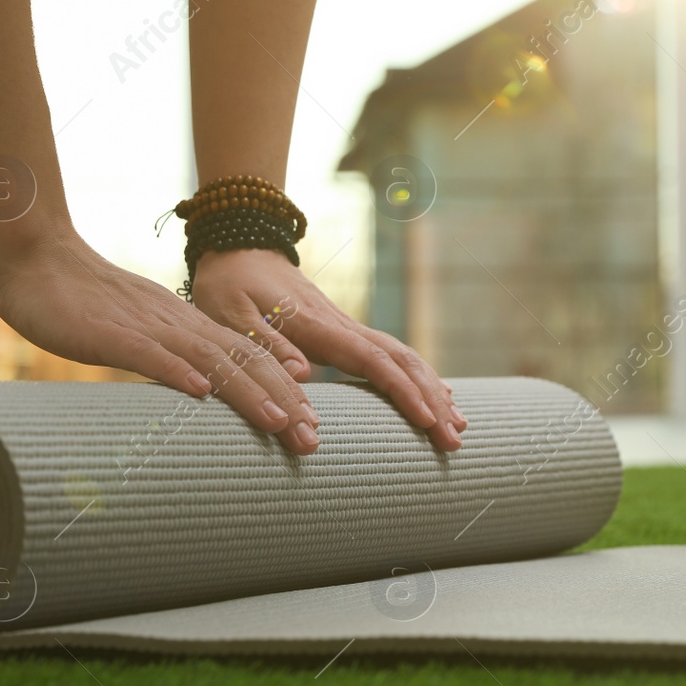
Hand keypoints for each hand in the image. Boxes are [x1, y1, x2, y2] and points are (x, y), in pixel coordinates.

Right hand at [0, 234, 322, 453]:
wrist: (37, 259)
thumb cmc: (81, 303)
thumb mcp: (136, 335)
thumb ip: (166, 359)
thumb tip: (195, 392)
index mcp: (185, 326)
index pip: (247, 359)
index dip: (283, 389)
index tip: (312, 423)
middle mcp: (177, 325)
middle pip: (243, 361)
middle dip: (283, 400)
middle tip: (313, 438)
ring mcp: (146, 327)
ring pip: (209, 360)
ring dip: (247, 392)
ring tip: (278, 422)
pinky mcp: (110, 333)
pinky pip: (149, 353)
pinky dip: (177, 372)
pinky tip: (201, 394)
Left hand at [189, 248, 467, 450]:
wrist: (239, 246)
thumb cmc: (229, 285)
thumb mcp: (231, 314)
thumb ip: (266, 343)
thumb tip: (305, 373)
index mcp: (316, 325)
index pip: (371, 359)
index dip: (401, 391)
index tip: (426, 420)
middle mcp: (340, 325)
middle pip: (400, 360)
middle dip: (431, 398)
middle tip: (454, 439)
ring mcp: (345, 327)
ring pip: (402, 357)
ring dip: (432, 390)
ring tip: (456, 426)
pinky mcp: (342, 332)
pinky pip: (389, 355)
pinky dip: (417, 377)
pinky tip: (436, 396)